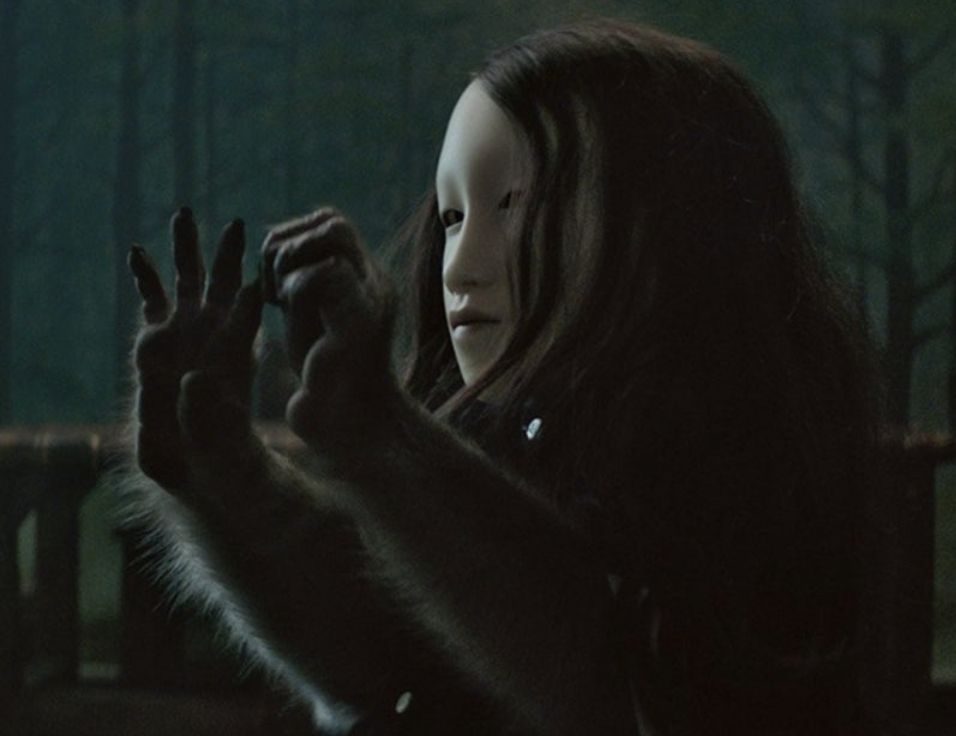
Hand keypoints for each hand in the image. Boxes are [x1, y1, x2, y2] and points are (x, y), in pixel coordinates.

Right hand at [129, 207, 261, 492]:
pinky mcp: (157, 341)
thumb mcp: (223, 448)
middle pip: (224, 285)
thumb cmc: (223, 458)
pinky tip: (138, 253)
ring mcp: (185, 334)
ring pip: (188, 282)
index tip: (258, 277)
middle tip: (236, 223)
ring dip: (188, 250)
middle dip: (227, 254)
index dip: (251, 297)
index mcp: (238, 357)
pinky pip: (152, 300)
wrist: (200, 465)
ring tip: (184, 215)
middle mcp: (213, 337)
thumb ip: (211, 419)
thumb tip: (193, 382)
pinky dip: (146, 276)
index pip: (249, 318)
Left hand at [260, 208, 395, 445]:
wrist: (357, 434)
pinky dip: (295, 288)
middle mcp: (375, 284)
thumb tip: (275, 251)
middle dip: (287, 242)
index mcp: (365, 283)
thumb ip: (303, 289)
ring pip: (332, 234)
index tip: (272, 283)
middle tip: (271, 287)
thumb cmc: (330, 390)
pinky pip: (325, 273)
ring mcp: (373, 299)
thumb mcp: (312, 326)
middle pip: (333, 220)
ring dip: (291, 260)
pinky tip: (287, 316)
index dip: (290, 239)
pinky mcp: (363, 321)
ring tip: (279, 299)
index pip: (329, 224)